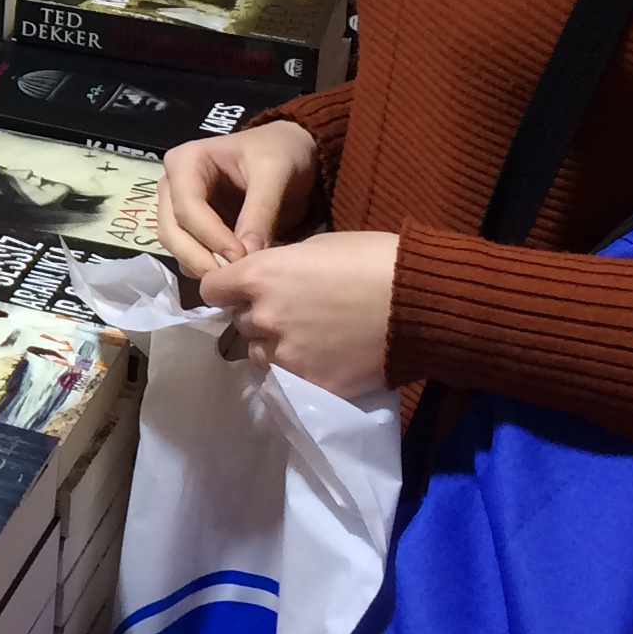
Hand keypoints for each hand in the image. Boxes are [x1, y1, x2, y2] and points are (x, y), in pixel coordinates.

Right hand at [161, 119, 320, 277]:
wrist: (289, 152)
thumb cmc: (280, 152)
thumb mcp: (275, 172)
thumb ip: (260, 211)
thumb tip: (248, 255)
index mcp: (185, 162)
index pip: (187, 207)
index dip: (212, 236)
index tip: (243, 258)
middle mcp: (172, 185)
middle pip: (171, 230)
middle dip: (199, 257)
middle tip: (233, 278)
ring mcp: (176, 207)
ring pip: (174, 245)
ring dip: (199, 265)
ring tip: (234, 277)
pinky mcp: (190, 228)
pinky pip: (187, 253)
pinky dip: (204, 266)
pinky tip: (231, 274)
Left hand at [199, 230, 399, 396]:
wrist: (420, 302)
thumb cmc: (372, 260)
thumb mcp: (315, 248)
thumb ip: (278, 266)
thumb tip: (263, 279)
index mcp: (260, 276)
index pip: (211, 289)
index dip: (226, 288)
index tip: (240, 289)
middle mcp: (264, 317)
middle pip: (239, 322)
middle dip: (257, 315)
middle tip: (290, 311)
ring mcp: (286, 355)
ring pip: (259, 353)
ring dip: (274, 345)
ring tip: (307, 337)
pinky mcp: (311, 385)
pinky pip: (287, 380)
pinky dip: (299, 369)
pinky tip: (324, 357)